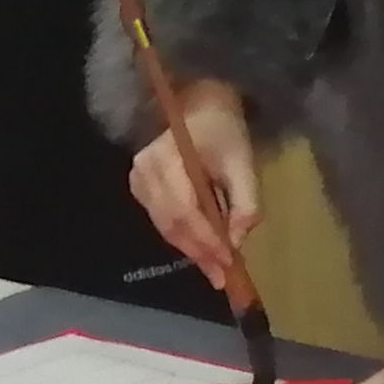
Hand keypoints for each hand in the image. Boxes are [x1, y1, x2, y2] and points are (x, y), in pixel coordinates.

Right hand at [127, 78, 260, 292]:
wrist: (200, 106)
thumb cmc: (225, 132)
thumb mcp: (244, 164)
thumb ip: (245, 202)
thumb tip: (237, 242)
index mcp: (168, 157)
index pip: (185, 210)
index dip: (206, 240)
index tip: (228, 263)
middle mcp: (144, 170)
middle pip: (172, 223)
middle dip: (199, 252)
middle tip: (223, 278)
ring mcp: (137, 180)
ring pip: (165, 226)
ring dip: (191, 250)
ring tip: (216, 270)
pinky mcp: (139, 188)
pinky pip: (161, 220)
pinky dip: (183, 238)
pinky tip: (202, 250)